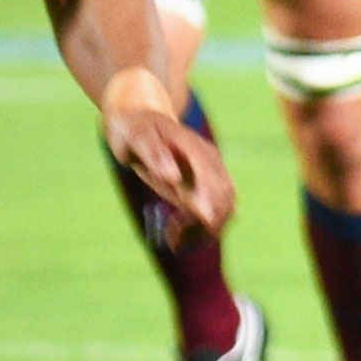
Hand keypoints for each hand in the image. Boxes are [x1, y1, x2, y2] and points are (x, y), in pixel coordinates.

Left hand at [104, 105, 235, 244]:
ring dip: (203, 230)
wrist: (141, 120)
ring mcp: (209, 175)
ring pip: (223, 210)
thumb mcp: (137, 137)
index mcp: (195, 149)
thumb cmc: (136, 129)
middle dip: (206, 222)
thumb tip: (173, 177)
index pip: (211, 177)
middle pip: (225, 197)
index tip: (206, 221)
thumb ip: (154, 155)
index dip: (211, 199)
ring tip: (171, 240)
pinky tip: (174, 235)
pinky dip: (198, 229)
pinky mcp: (203, 187)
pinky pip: (212, 214)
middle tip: (173, 238)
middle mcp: (209, 163)